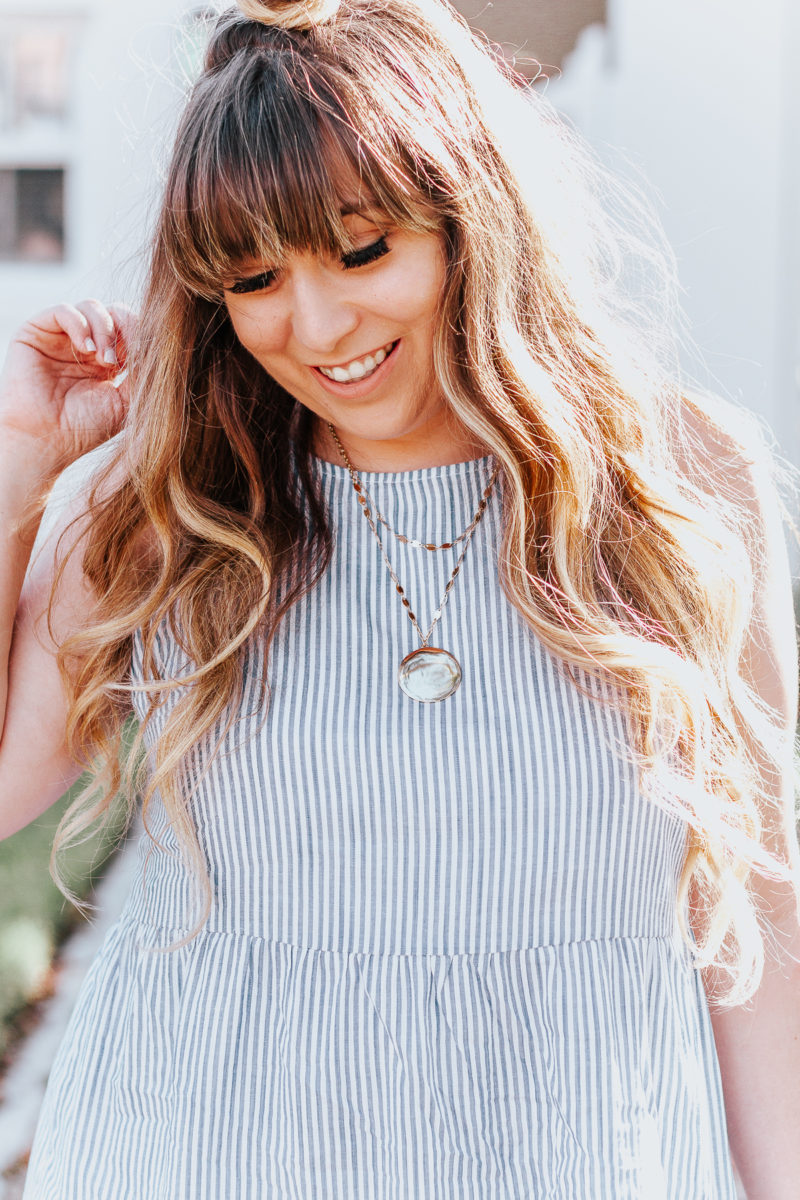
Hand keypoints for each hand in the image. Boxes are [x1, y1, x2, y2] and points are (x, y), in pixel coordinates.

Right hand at [0, 300, 136, 474]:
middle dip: (126, 329)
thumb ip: (144, 373)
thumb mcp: (127, 401)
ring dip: (105, 329)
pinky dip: (80, 324)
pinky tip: (86, 349)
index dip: (142, 335)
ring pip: (93, 307)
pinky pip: (64, 310)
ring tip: (103, 360)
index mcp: (109, 360)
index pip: (132, 329)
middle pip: (115, 313)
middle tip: (123, 359)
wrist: (47, 441)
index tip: (147, 355)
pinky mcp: (37, 332)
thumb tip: (169, 348)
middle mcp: (86, 345)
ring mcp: (62, 337)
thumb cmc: (85, 429)